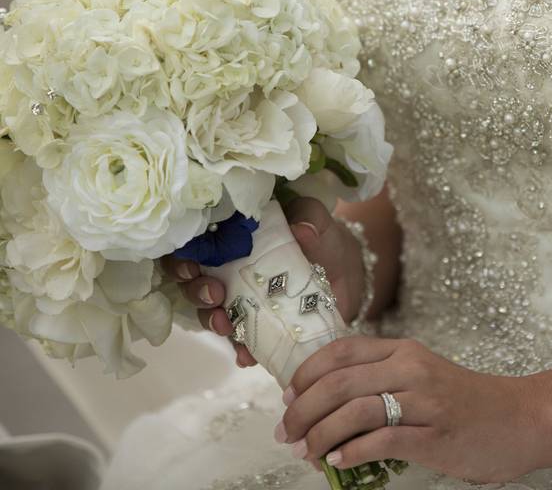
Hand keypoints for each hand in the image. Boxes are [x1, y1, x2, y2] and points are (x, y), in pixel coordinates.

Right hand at [159, 197, 368, 366]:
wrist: (345, 272)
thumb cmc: (320, 238)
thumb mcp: (316, 219)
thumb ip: (309, 218)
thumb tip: (302, 231)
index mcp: (231, 239)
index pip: (193, 247)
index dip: (182, 258)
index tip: (192, 266)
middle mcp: (226, 272)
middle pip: (193, 284)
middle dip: (197, 292)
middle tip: (215, 294)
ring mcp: (240, 303)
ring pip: (211, 315)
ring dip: (214, 322)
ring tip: (227, 325)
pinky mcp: (258, 328)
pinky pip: (242, 342)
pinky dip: (242, 350)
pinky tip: (247, 356)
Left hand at [276, 336, 541, 482]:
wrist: (522, 419)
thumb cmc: (467, 403)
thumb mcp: (422, 376)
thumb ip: (382, 379)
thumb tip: (325, 403)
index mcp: (404, 350)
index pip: (340, 351)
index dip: (305, 374)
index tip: (288, 397)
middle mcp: (411, 369)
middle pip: (338, 382)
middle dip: (302, 410)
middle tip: (287, 432)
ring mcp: (425, 401)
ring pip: (353, 411)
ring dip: (320, 435)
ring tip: (308, 452)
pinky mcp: (435, 435)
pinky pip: (382, 440)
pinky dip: (351, 452)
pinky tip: (339, 461)